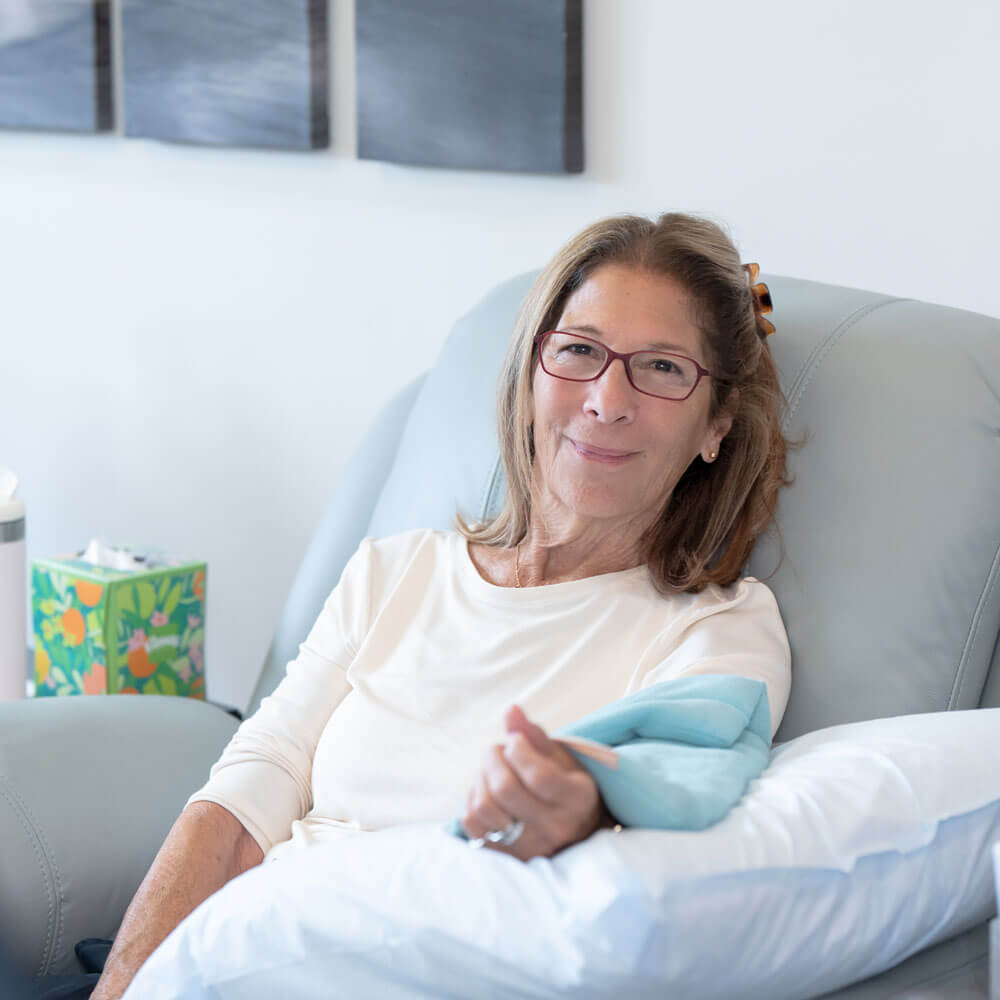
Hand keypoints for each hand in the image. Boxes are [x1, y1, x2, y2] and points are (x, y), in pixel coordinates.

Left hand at [461, 704, 603, 860]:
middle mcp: (556, 829)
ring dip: (481, 778)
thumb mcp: (560, 758)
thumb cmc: (565, 785)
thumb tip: (510, 710)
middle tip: (499, 750)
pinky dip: (472, 799)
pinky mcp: (505, 855)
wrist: (571, 830)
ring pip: (484, 807)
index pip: (538, 776)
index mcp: (577, 800)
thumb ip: (534, 735)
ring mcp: (530, 847)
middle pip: (505, 790)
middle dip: (494, 759)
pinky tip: (486, 791)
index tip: (516, 740)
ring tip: (492, 770)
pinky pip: (471, 823)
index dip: (518, 750)